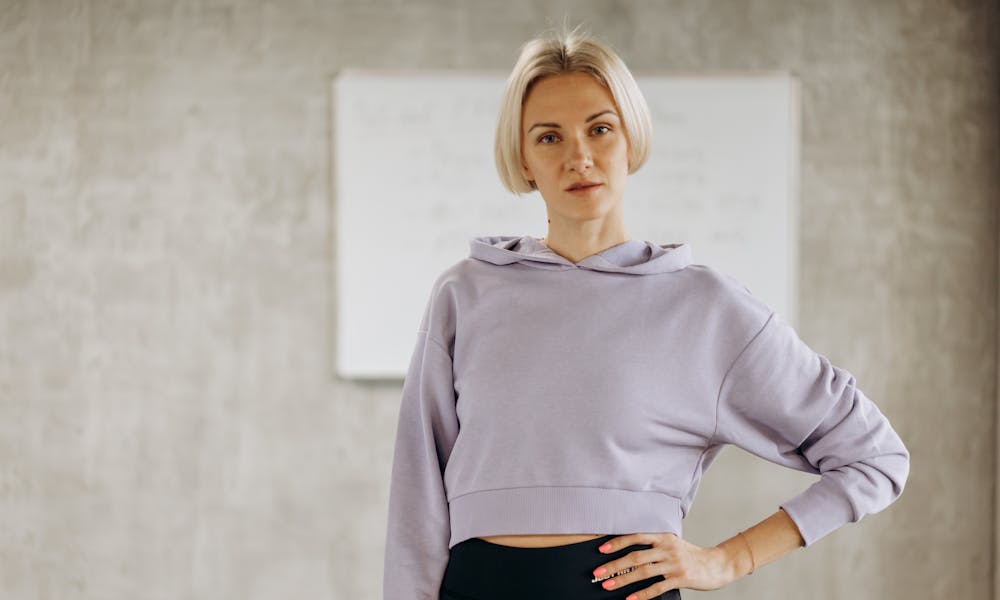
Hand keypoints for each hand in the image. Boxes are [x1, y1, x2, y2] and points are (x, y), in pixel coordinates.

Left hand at [590, 532, 736, 597]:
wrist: (717, 564)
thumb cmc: (690, 555)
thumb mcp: (672, 544)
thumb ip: (653, 545)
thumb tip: (627, 552)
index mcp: (663, 536)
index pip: (636, 537)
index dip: (618, 542)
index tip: (601, 549)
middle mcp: (667, 548)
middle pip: (635, 556)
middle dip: (614, 564)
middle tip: (598, 572)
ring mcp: (673, 564)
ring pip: (643, 571)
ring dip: (623, 580)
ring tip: (607, 585)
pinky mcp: (680, 579)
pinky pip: (657, 587)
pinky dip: (642, 594)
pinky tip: (630, 599)